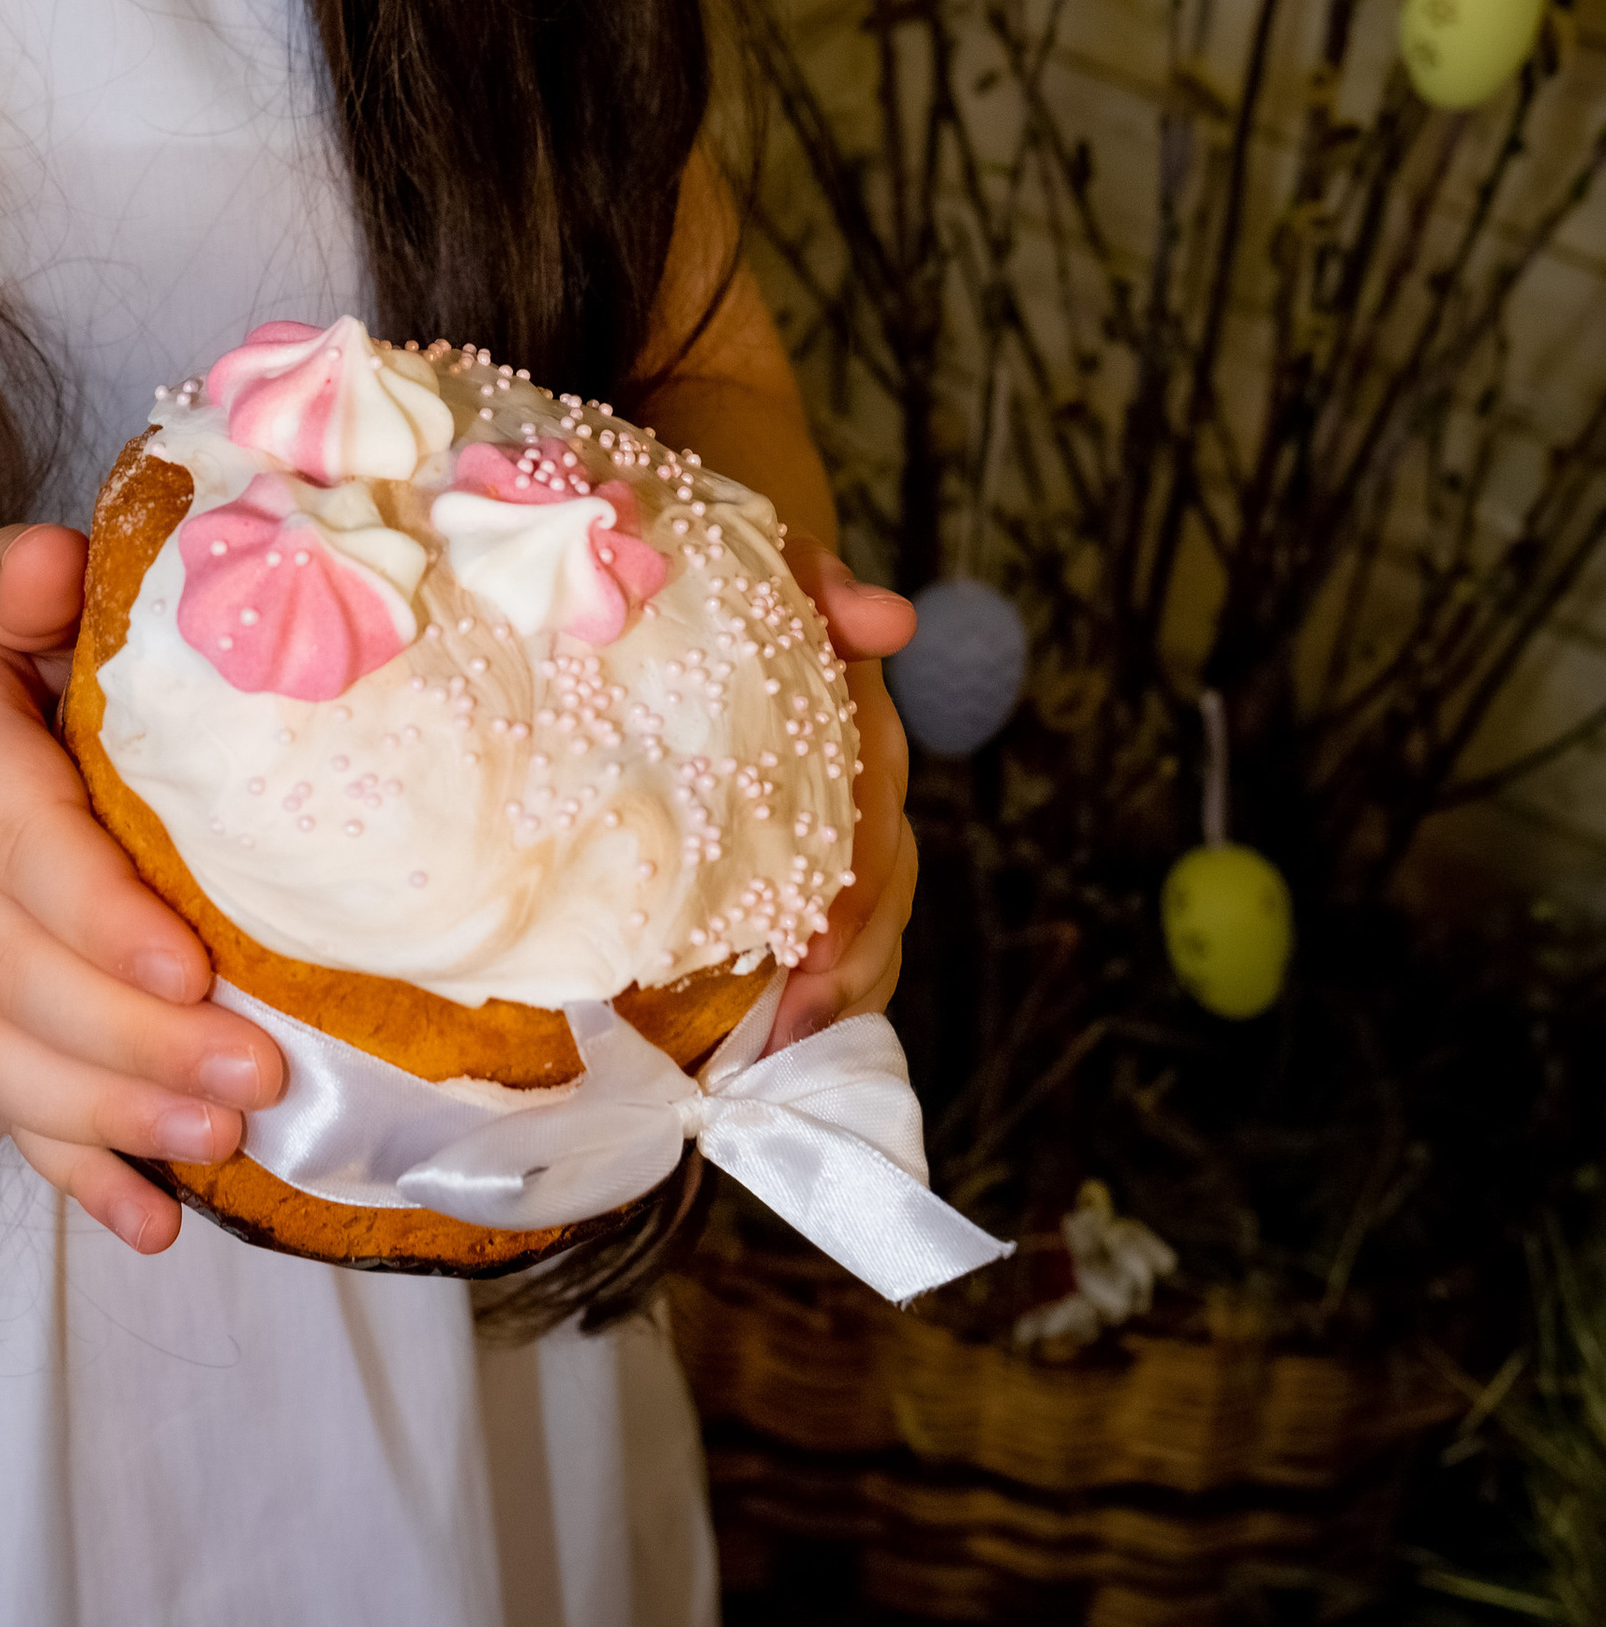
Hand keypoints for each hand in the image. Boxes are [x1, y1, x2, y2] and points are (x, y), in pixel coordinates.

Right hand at [0, 523, 281, 1254]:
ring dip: (110, 1115)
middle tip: (256, 1075)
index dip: (96, 914)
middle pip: (11, 973)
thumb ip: (17, 578)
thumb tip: (62, 562)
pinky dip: (72, 1172)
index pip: (13, 842)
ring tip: (226, 1143)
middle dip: (132, 1041)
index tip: (194, 966)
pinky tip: (155, 1221)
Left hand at [769, 536, 916, 1050]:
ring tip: (782, 1063)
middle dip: (852, 972)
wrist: (737, 577)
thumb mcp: (780, 563)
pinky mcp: (803, 858)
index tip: (820, 952)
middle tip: (794, 1038)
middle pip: (885, 895)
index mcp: (860, 731)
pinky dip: (812, 993)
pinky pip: (828, 934)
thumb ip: (825, 582)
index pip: (876, 819)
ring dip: (836, 1000)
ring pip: (868, 927)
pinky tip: (764, 1047)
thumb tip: (889, 619)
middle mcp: (863, 790)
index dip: (860, 889)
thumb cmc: (751, 579)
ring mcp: (840, 830)